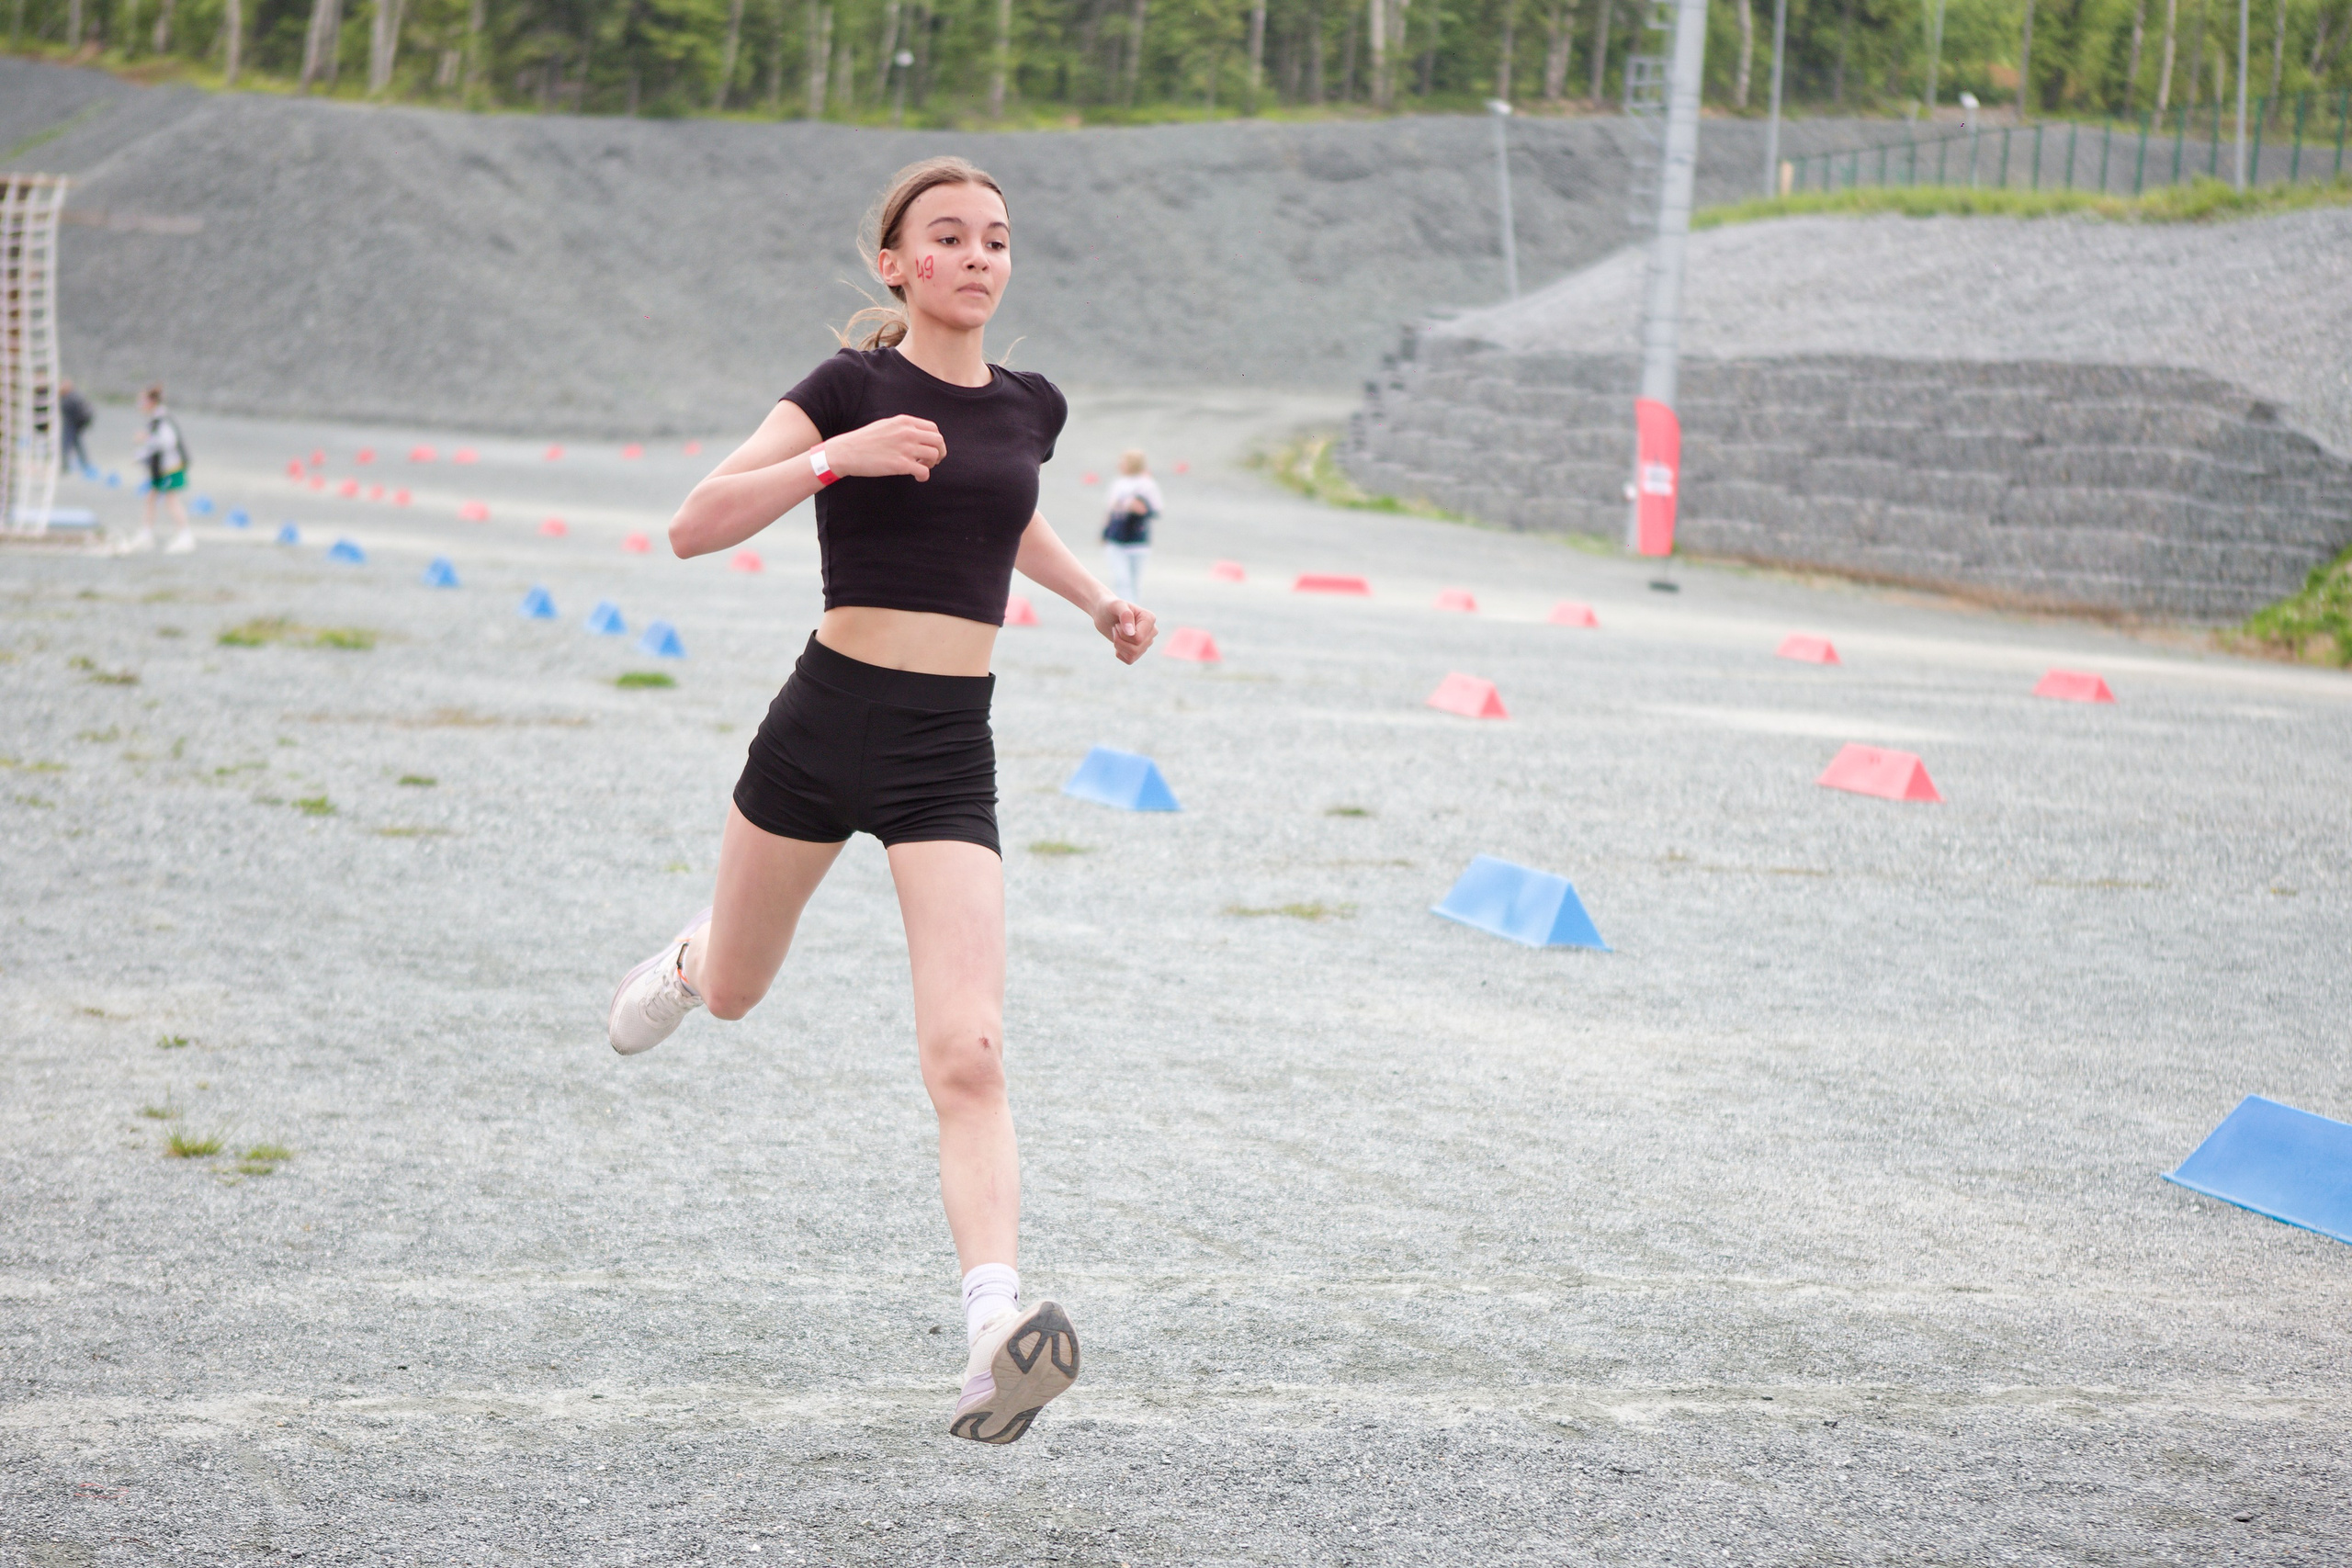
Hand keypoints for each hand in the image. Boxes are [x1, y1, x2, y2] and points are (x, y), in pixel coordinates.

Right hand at [823, 415, 945, 481]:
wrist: (846, 451)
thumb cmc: (863, 440)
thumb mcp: (885, 425)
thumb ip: (902, 427)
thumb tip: (916, 435)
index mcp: (904, 422)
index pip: (933, 428)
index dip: (935, 440)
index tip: (930, 448)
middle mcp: (907, 433)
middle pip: (938, 441)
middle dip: (939, 452)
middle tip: (932, 461)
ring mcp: (905, 448)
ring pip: (934, 455)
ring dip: (932, 464)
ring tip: (921, 467)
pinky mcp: (900, 464)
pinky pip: (924, 472)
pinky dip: (924, 476)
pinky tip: (917, 477)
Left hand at [1094, 597, 1155, 663]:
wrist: (1105, 614)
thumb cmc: (1111, 607)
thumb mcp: (1115, 605)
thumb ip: (1125, 615)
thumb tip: (1131, 633)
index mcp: (1150, 619)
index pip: (1138, 638)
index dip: (1123, 634)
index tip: (1118, 623)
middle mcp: (1152, 631)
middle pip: (1136, 648)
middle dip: (1119, 640)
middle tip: (1115, 628)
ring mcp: (1147, 642)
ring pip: (1133, 655)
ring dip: (1118, 646)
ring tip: (1116, 634)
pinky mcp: (1140, 650)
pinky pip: (1130, 660)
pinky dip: (1120, 653)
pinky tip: (1118, 642)